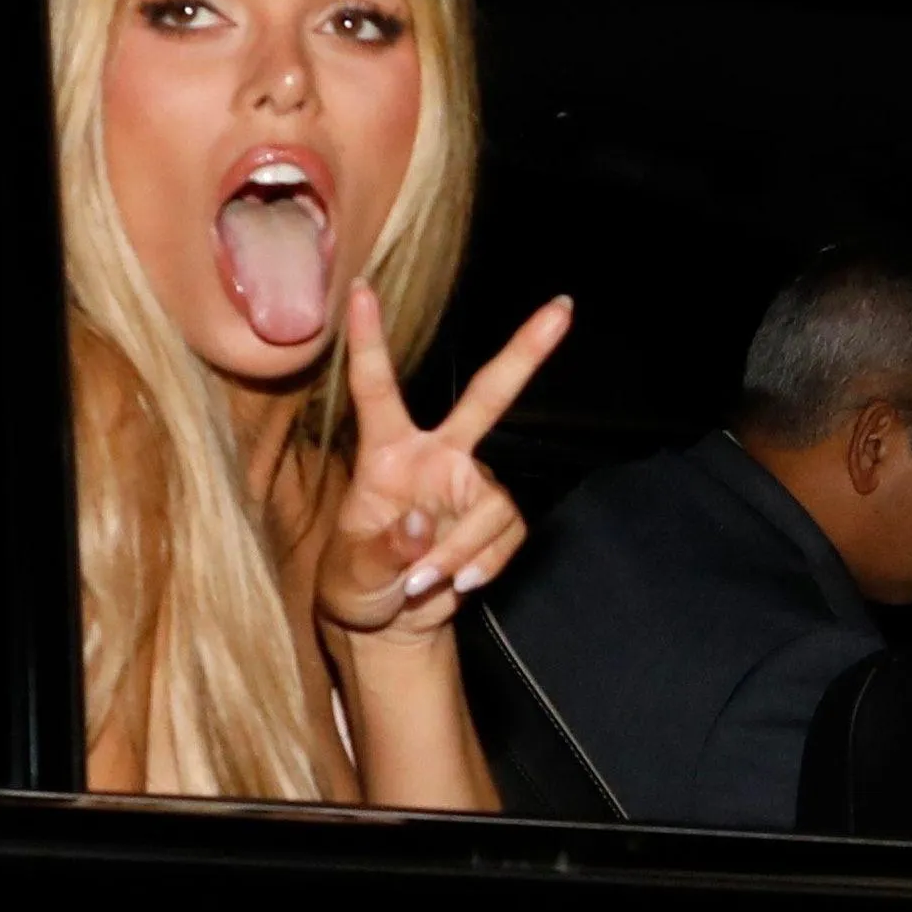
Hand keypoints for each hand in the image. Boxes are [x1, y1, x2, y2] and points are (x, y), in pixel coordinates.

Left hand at [317, 280, 571, 640]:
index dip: (368, 341)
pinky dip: (484, 563)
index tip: (359, 290)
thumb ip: (382, 552)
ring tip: (423, 583)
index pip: (376, 388)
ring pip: (492, 503)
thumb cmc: (356, 583)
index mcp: (387, 453)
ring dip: (461, 550)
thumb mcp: (349, 574)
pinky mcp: (496, 518)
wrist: (391, 621)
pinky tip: (458, 582)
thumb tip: (420, 526)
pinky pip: (508, 534)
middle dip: (524, 354)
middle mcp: (436, 456)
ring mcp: (471, 485)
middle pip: (486, 397)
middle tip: (562, 309)